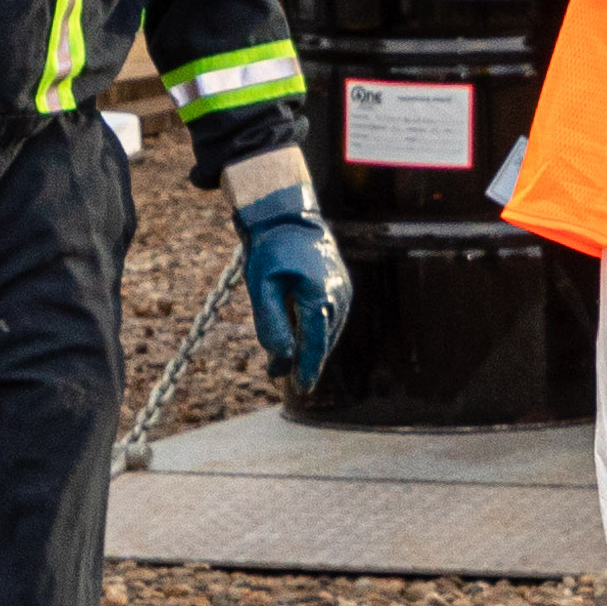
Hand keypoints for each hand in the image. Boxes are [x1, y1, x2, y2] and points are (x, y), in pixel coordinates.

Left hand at [239, 187, 352, 384]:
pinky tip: (299, 334)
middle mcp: (338, 296)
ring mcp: (344, 291)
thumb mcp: (262, 287)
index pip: (315, 342)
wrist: (290, 217)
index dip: (308, 367)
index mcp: (319, 295)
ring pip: (328, 330)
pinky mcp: (343, 286)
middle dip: (305, 360)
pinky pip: (331, 318)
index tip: (301, 388)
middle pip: (323, 340)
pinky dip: (316, 330)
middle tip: (282, 376)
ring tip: (285, 358)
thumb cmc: (272, 252)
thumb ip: (271, 323)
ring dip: (310, 345)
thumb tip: (282, 357)